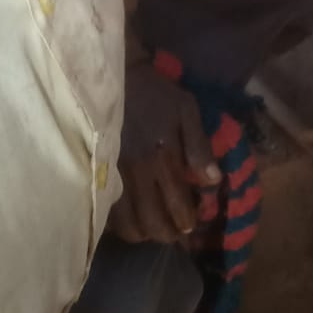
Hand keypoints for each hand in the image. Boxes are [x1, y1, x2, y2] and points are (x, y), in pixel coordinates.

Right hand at [110, 59, 220, 246]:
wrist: (116, 78)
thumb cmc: (156, 93)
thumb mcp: (186, 110)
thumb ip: (200, 147)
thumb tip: (213, 181)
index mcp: (162, 156)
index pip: (177, 204)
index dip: (186, 221)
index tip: (191, 225)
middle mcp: (138, 171)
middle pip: (151, 220)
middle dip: (166, 235)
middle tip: (175, 234)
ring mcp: (115, 175)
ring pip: (127, 223)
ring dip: (143, 233)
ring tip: (152, 231)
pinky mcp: (99, 173)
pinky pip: (108, 212)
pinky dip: (120, 225)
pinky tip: (129, 222)